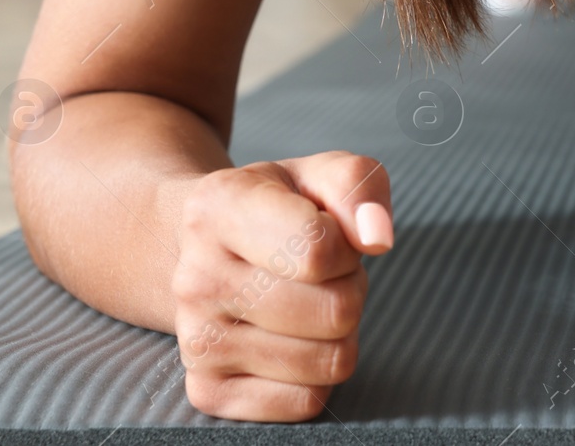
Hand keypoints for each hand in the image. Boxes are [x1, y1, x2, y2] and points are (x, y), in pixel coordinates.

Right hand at [171, 151, 392, 420]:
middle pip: (336, 311)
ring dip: (337, 331)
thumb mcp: (317, 173)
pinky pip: (306, 402)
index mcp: (217, 209)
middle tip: (321, 273)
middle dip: (349, 287)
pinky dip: (317, 375)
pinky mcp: (207, 391)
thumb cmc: (276, 207)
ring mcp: (197, 341)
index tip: (331, 234)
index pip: (317, 250)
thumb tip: (378, 237)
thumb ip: (358, 185)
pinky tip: (290, 339)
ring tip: (306, 300)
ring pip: (329, 361)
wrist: (201, 247)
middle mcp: (196, 278)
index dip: (347, 245)